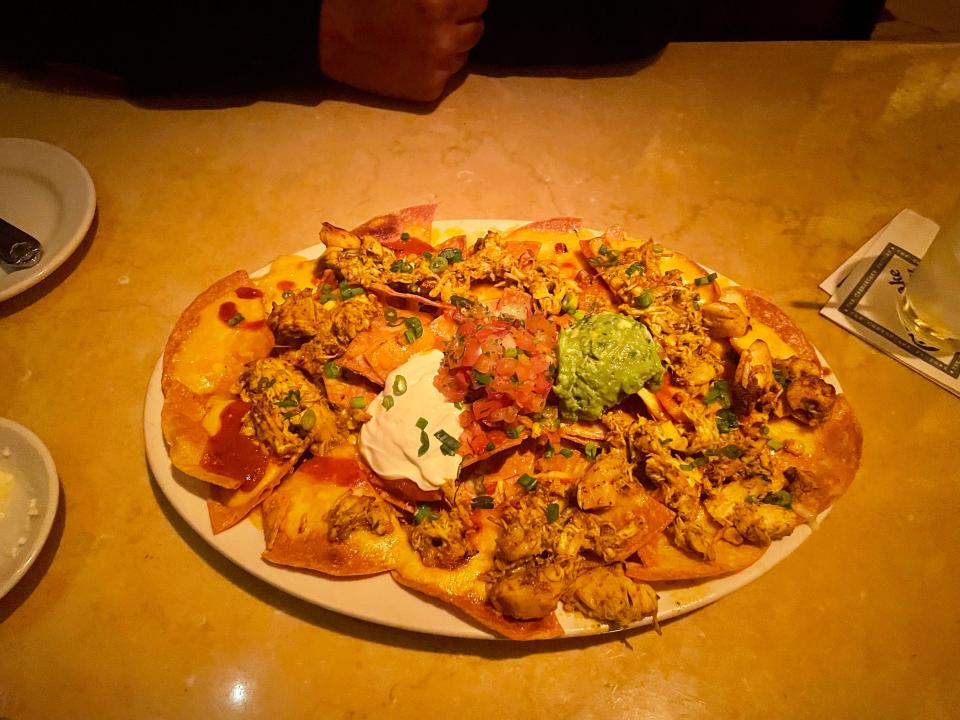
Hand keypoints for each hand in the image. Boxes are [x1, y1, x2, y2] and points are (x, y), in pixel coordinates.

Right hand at [319, 0, 486, 100]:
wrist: (329, 38)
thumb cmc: (362, 0)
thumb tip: (459, 0)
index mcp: (440, 0)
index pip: (479, 0)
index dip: (463, 0)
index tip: (448, 2)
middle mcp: (445, 35)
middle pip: (477, 27)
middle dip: (460, 21)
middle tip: (431, 20)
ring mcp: (439, 66)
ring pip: (464, 54)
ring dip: (451, 45)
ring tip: (420, 39)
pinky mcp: (429, 90)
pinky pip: (448, 76)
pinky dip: (436, 67)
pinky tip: (412, 59)